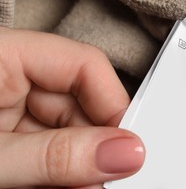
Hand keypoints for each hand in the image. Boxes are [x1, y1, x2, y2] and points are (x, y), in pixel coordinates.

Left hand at [0, 29, 143, 187]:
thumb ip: (56, 155)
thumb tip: (124, 154)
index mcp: (3, 55)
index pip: (84, 64)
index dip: (115, 104)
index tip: (129, 147)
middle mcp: (11, 73)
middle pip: (82, 101)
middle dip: (95, 146)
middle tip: (101, 182)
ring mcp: (10, 101)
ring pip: (70, 128)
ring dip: (79, 163)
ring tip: (78, 186)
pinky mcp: (9, 127)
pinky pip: (51, 142)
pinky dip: (61, 168)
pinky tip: (64, 183)